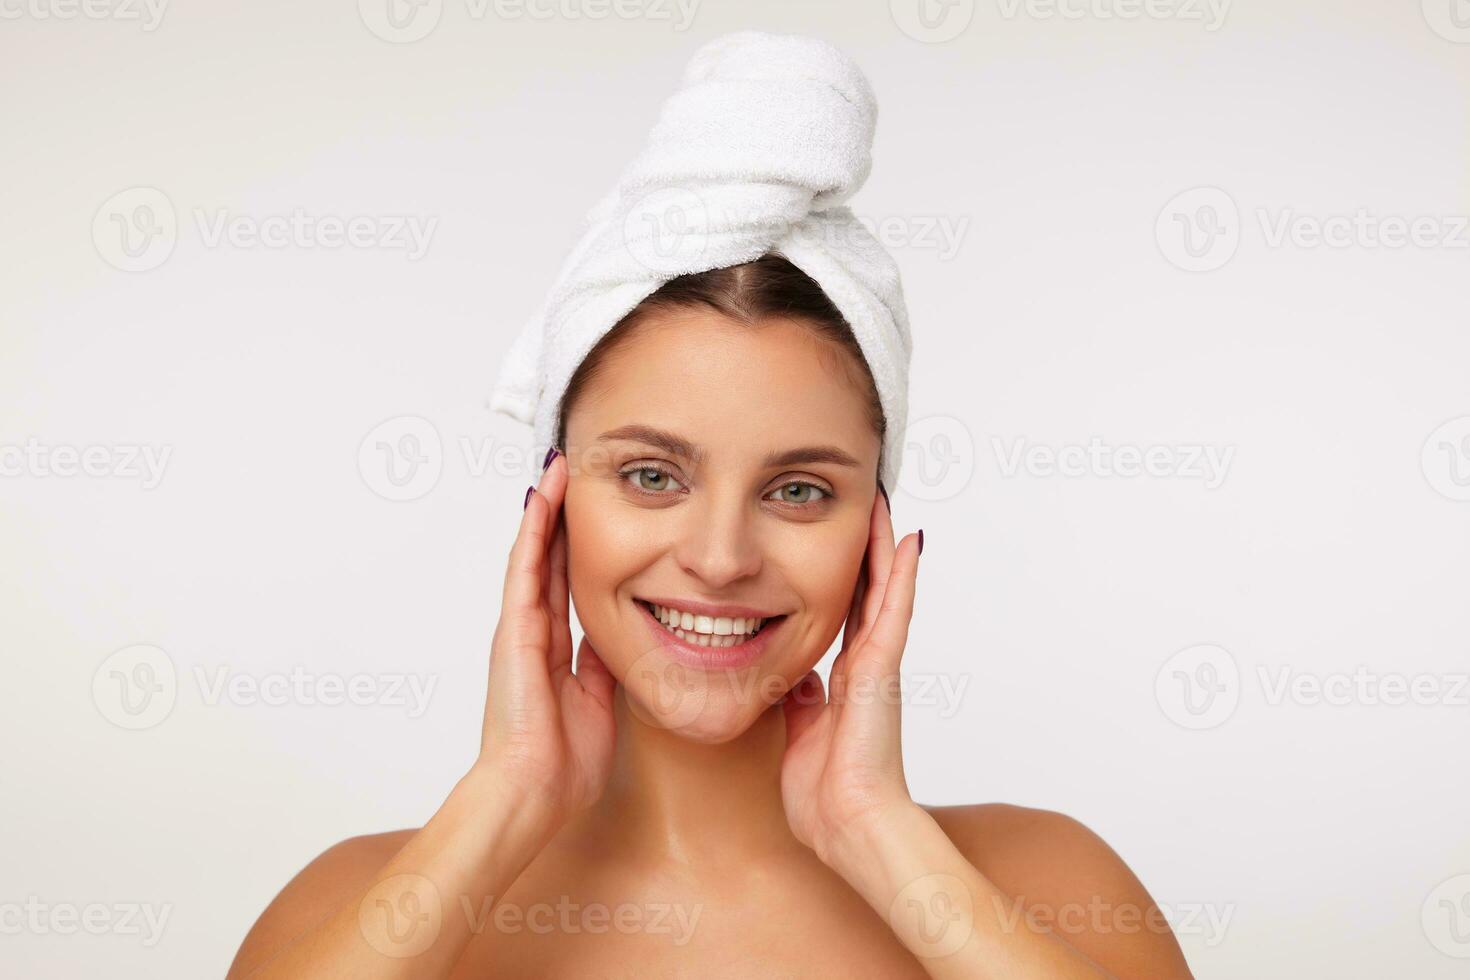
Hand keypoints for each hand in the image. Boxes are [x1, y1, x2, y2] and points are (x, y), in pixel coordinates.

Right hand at [478, 451, 616, 823]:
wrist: (532, 792)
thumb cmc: (561, 764)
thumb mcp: (597, 701)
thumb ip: (602, 667)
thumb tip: (618, 641)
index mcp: (552, 651)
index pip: (566, 584)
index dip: (574, 547)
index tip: (589, 512)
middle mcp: (531, 633)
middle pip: (547, 560)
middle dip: (560, 517)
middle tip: (571, 473)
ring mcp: (519, 629)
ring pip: (534, 555)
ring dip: (545, 510)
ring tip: (557, 468)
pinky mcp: (514, 630)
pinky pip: (525, 569)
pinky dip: (532, 531)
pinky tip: (541, 498)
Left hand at [779, 487, 922, 864]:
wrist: (850, 825)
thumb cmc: (827, 796)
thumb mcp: (799, 735)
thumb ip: (799, 704)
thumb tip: (793, 681)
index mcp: (846, 678)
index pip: (845, 610)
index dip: (845, 573)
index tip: (841, 537)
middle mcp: (866, 664)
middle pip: (868, 588)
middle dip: (866, 546)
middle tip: (867, 500)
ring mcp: (879, 664)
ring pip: (884, 588)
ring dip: (884, 543)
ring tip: (884, 500)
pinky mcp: (883, 669)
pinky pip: (893, 611)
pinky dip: (901, 573)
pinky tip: (907, 537)